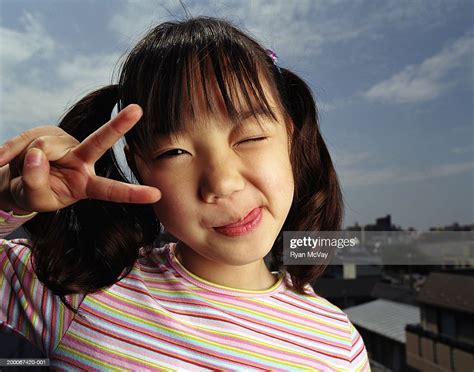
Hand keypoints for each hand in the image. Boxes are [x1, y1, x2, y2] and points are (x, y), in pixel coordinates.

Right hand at [0, 104, 160, 213]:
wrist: (16, 180)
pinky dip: (9, 151)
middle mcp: (82, 160)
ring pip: (44, 146)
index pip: (111, 190)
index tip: (156, 194)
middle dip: (118, 126)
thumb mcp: (35, 199)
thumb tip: (37, 154)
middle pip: (99, 142)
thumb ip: (36, 181)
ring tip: (21, 170)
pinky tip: (4, 160)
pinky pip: (25, 140)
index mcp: (87, 185)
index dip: (132, 193)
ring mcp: (66, 144)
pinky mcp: (47, 134)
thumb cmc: (34, 194)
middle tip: (138, 109)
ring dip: (25, 161)